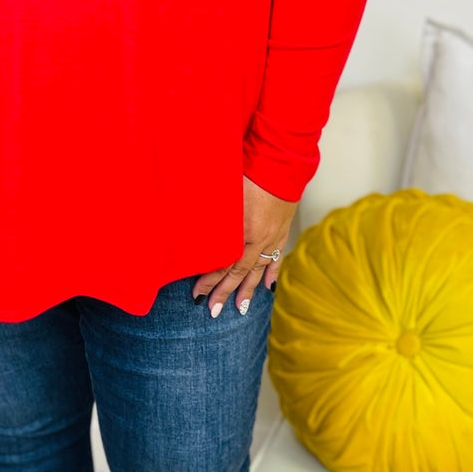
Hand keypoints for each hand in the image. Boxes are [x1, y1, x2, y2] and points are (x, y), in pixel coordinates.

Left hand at [193, 175, 296, 316]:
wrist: (280, 160)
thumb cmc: (248, 172)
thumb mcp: (223, 194)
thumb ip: (209, 217)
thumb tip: (189, 232)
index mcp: (243, 232)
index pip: (223, 263)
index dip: (209, 279)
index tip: (197, 294)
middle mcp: (259, 239)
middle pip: (240, 272)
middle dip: (225, 292)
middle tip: (213, 311)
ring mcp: (274, 236)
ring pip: (259, 269)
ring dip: (248, 290)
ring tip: (241, 308)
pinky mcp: (283, 230)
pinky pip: (277, 257)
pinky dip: (272, 272)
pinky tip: (268, 286)